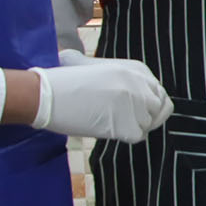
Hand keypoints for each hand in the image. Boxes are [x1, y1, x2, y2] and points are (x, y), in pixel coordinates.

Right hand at [33, 57, 173, 141]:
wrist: (46, 94)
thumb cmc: (65, 81)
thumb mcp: (98, 67)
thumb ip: (118, 75)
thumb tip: (117, 81)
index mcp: (137, 69)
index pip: (159, 93)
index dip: (147, 105)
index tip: (129, 108)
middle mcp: (141, 84)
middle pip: (158, 109)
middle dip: (144, 117)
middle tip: (121, 119)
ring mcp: (135, 104)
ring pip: (148, 124)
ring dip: (132, 127)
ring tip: (110, 122)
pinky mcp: (126, 124)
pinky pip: (137, 137)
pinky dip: (124, 137)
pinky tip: (107, 129)